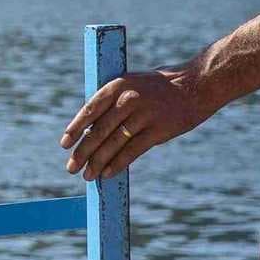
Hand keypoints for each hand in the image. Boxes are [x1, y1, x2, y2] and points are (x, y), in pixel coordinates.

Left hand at [60, 64, 229, 177]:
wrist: (195, 86)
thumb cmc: (159, 87)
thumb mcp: (132, 84)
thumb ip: (112, 102)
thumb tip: (90, 128)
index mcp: (118, 85)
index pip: (90, 109)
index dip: (75, 128)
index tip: (64, 144)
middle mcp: (128, 99)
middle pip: (99, 131)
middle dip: (83, 151)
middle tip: (71, 167)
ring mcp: (143, 115)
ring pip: (113, 144)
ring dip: (98, 162)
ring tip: (87, 175)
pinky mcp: (158, 131)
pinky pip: (132, 151)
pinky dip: (118, 164)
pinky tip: (107, 174)